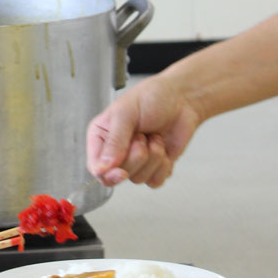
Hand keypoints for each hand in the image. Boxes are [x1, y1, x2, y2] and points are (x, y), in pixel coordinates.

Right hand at [86, 74, 202, 188]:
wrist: (182, 98)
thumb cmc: (151, 96)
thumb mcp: (126, 112)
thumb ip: (114, 140)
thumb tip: (103, 166)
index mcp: (101, 136)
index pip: (96, 167)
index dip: (107, 174)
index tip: (121, 171)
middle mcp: (116, 151)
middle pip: (118, 175)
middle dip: (136, 156)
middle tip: (142, 135)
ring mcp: (136, 161)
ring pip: (138, 179)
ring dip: (152, 157)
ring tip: (154, 136)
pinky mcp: (154, 167)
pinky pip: (155, 181)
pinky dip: (163, 166)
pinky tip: (163, 147)